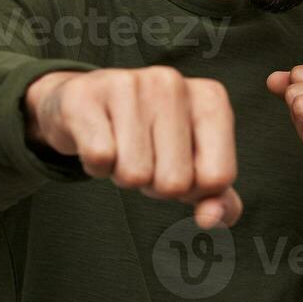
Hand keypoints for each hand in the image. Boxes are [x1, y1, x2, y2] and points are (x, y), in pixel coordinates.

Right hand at [24, 67, 242, 227]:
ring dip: (124, 175)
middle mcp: (172, 83)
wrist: (86, 103)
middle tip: (144, 157)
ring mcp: (128, 83)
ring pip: (134, 175)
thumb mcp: (193, 164)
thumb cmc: (149, 137)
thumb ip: (217, 198)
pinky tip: (97, 141)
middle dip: (155, 185)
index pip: (217, 178)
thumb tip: (211, 219)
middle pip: (175, 182)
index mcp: (210, 98)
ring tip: (120, 147)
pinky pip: (99, 159)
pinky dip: (95, 166)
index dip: (193, 190)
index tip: (178, 166)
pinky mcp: (85, 96)